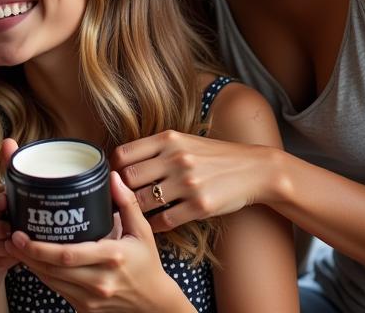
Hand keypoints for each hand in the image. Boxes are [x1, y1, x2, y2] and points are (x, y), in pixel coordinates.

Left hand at [4, 173, 186, 312]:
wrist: (154, 305)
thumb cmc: (147, 264)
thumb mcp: (142, 231)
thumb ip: (127, 203)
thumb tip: (112, 175)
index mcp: (111, 257)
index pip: (68, 254)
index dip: (40, 247)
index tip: (21, 233)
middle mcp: (99, 281)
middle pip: (54, 269)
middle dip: (28, 254)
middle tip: (10, 236)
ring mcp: (90, 298)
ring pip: (51, 282)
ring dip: (31, 265)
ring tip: (14, 246)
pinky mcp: (85, 308)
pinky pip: (58, 291)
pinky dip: (43, 276)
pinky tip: (32, 261)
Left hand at [111, 130, 274, 230]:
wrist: (253, 169)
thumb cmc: (213, 156)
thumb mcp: (183, 140)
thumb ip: (156, 148)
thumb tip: (121, 161)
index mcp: (168, 139)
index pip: (124, 153)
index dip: (112, 169)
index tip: (111, 179)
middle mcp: (176, 158)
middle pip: (129, 178)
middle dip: (120, 191)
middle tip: (115, 200)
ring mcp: (188, 183)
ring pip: (144, 201)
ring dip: (134, 210)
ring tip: (130, 214)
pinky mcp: (200, 206)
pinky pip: (165, 220)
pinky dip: (153, 225)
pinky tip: (152, 224)